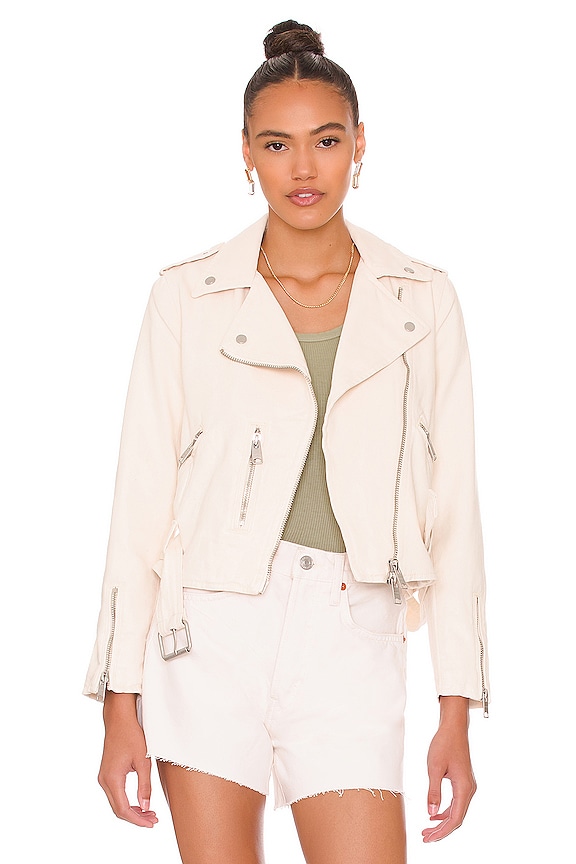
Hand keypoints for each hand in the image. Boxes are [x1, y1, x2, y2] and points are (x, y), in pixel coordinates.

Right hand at [98, 691, 158, 827]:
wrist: (119, 719)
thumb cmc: (132, 736)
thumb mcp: (143, 761)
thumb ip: (144, 786)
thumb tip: (146, 808)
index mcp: (112, 779)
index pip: (123, 809)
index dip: (137, 820)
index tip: (151, 823)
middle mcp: (104, 781)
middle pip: (118, 809)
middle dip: (136, 817)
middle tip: (154, 820)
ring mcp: (104, 777)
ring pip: (116, 803)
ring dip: (132, 811)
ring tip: (150, 814)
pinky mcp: (107, 774)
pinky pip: (116, 794)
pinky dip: (127, 802)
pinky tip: (140, 803)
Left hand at [422, 696, 475, 842]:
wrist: (453, 728)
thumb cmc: (444, 744)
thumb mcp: (434, 768)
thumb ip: (433, 791)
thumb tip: (431, 812)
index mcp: (464, 788)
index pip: (454, 818)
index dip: (441, 832)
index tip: (428, 838)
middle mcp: (469, 789)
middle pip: (456, 818)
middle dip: (441, 830)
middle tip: (425, 837)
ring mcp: (467, 786)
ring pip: (456, 811)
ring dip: (442, 822)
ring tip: (427, 828)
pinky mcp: (463, 782)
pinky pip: (456, 803)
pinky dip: (445, 811)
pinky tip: (434, 814)